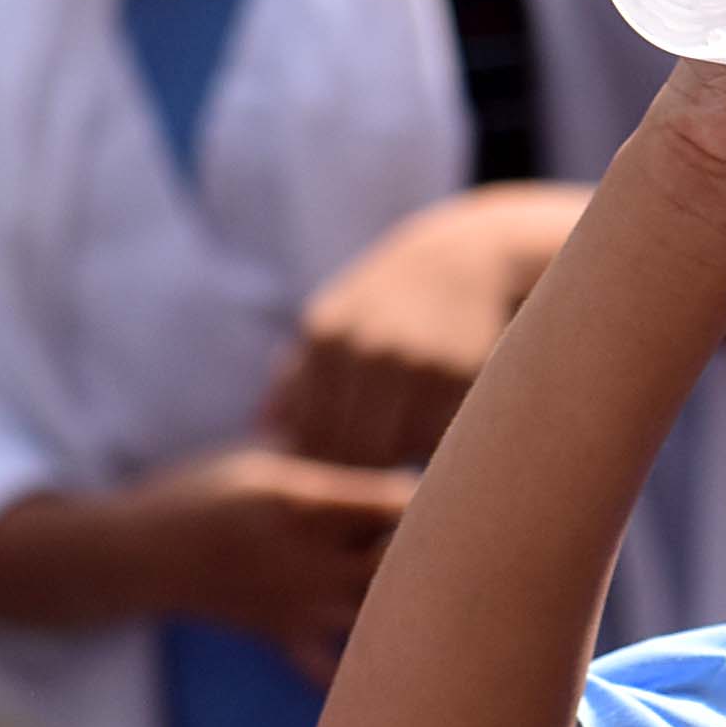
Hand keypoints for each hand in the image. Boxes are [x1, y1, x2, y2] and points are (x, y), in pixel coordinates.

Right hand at [154, 446, 421, 675]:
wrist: (140, 553)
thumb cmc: (199, 492)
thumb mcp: (259, 456)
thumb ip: (319, 447)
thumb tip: (375, 423)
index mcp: (307, 506)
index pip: (397, 500)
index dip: (432, 490)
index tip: (442, 479)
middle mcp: (311, 560)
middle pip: (401, 563)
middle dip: (428, 547)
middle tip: (435, 530)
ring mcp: (299, 605)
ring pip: (377, 614)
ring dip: (399, 597)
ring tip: (409, 577)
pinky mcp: (283, 635)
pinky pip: (329, 669)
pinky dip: (353, 665)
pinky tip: (378, 653)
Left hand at [274, 185, 578, 468]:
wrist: (464, 260)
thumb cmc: (386, 301)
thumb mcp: (333, 322)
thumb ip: (295, 376)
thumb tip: (261, 426)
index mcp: (325, 338)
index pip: (310, 435)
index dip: (322, 461)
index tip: (340, 460)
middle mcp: (368, 350)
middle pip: (350, 449)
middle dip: (359, 467)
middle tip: (375, 461)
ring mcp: (417, 364)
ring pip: (395, 451)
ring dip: (398, 456)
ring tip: (405, 439)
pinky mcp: (462, 376)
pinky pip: (437, 438)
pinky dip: (434, 443)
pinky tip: (435, 424)